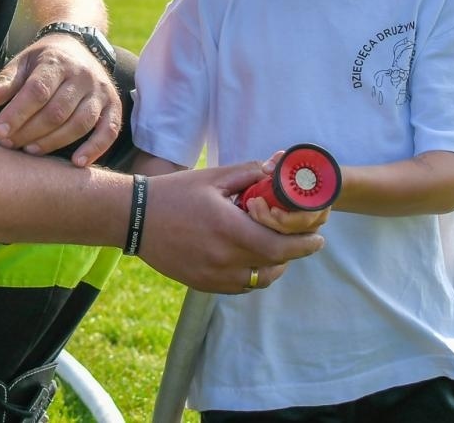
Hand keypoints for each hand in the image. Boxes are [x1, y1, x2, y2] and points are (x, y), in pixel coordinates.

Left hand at [0, 35, 122, 165]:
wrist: (79, 46)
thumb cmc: (44, 61)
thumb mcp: (22, 63)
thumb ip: (6, 82)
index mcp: (57, 62)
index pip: (37, 91)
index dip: (17, 114)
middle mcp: (83, 75)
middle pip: (57, 111)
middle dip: (30, 131)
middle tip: (9, 144)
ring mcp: (101, 91)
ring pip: (80, 123)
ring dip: (54, 142)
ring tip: (30, 151)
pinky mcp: (113, 106)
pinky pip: (109, 131)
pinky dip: (95, 149)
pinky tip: (76, 163)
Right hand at [138, 161, 324, 294]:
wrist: (134, 219)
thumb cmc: (174, 193)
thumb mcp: (213, 177)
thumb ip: (248, 173)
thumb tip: (278, 168)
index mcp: (231, 230)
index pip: (282, 246)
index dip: (305, 244)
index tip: (319, 238)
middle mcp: (226, 259)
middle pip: (276, 264)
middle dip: (295, 253)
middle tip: (305, 242)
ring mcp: (214, 276)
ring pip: (260, 279)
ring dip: (275, 266)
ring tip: (277, 249)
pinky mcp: (204, 284)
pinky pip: (241, 286)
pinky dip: (254, 274)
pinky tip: (251, 258)